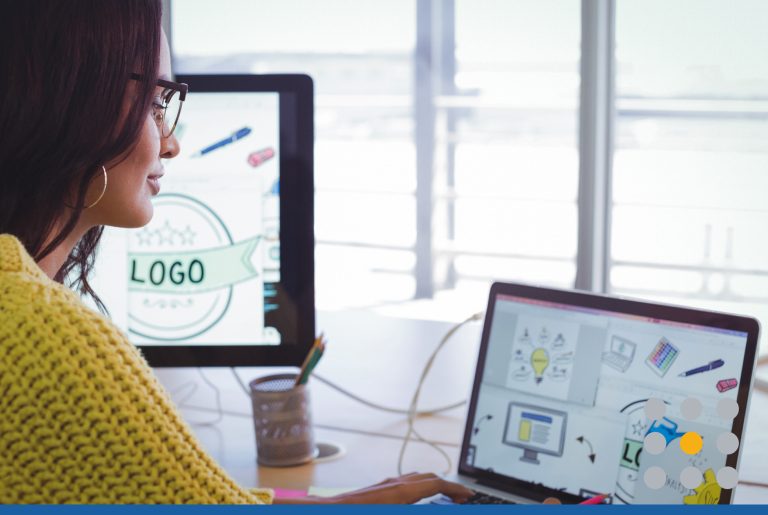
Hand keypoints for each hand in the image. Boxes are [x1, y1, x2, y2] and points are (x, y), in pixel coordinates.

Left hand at [274, 472, 473, 504]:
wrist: (323, 512)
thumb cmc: (353, 512)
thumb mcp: (393, 509)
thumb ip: (415, 504)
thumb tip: (433, 501)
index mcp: (399, 492)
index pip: (435, 485)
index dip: (455, 489)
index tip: (468, 495)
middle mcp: (392, 484)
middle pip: (427, 478)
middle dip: (447, 486)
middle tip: (461, 497)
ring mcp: (382, 485)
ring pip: (414, 479)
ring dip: (432, 485)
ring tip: (443, 497)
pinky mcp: (374, 491)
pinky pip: (402, 484)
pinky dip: (417, 487)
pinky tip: (416, 498)